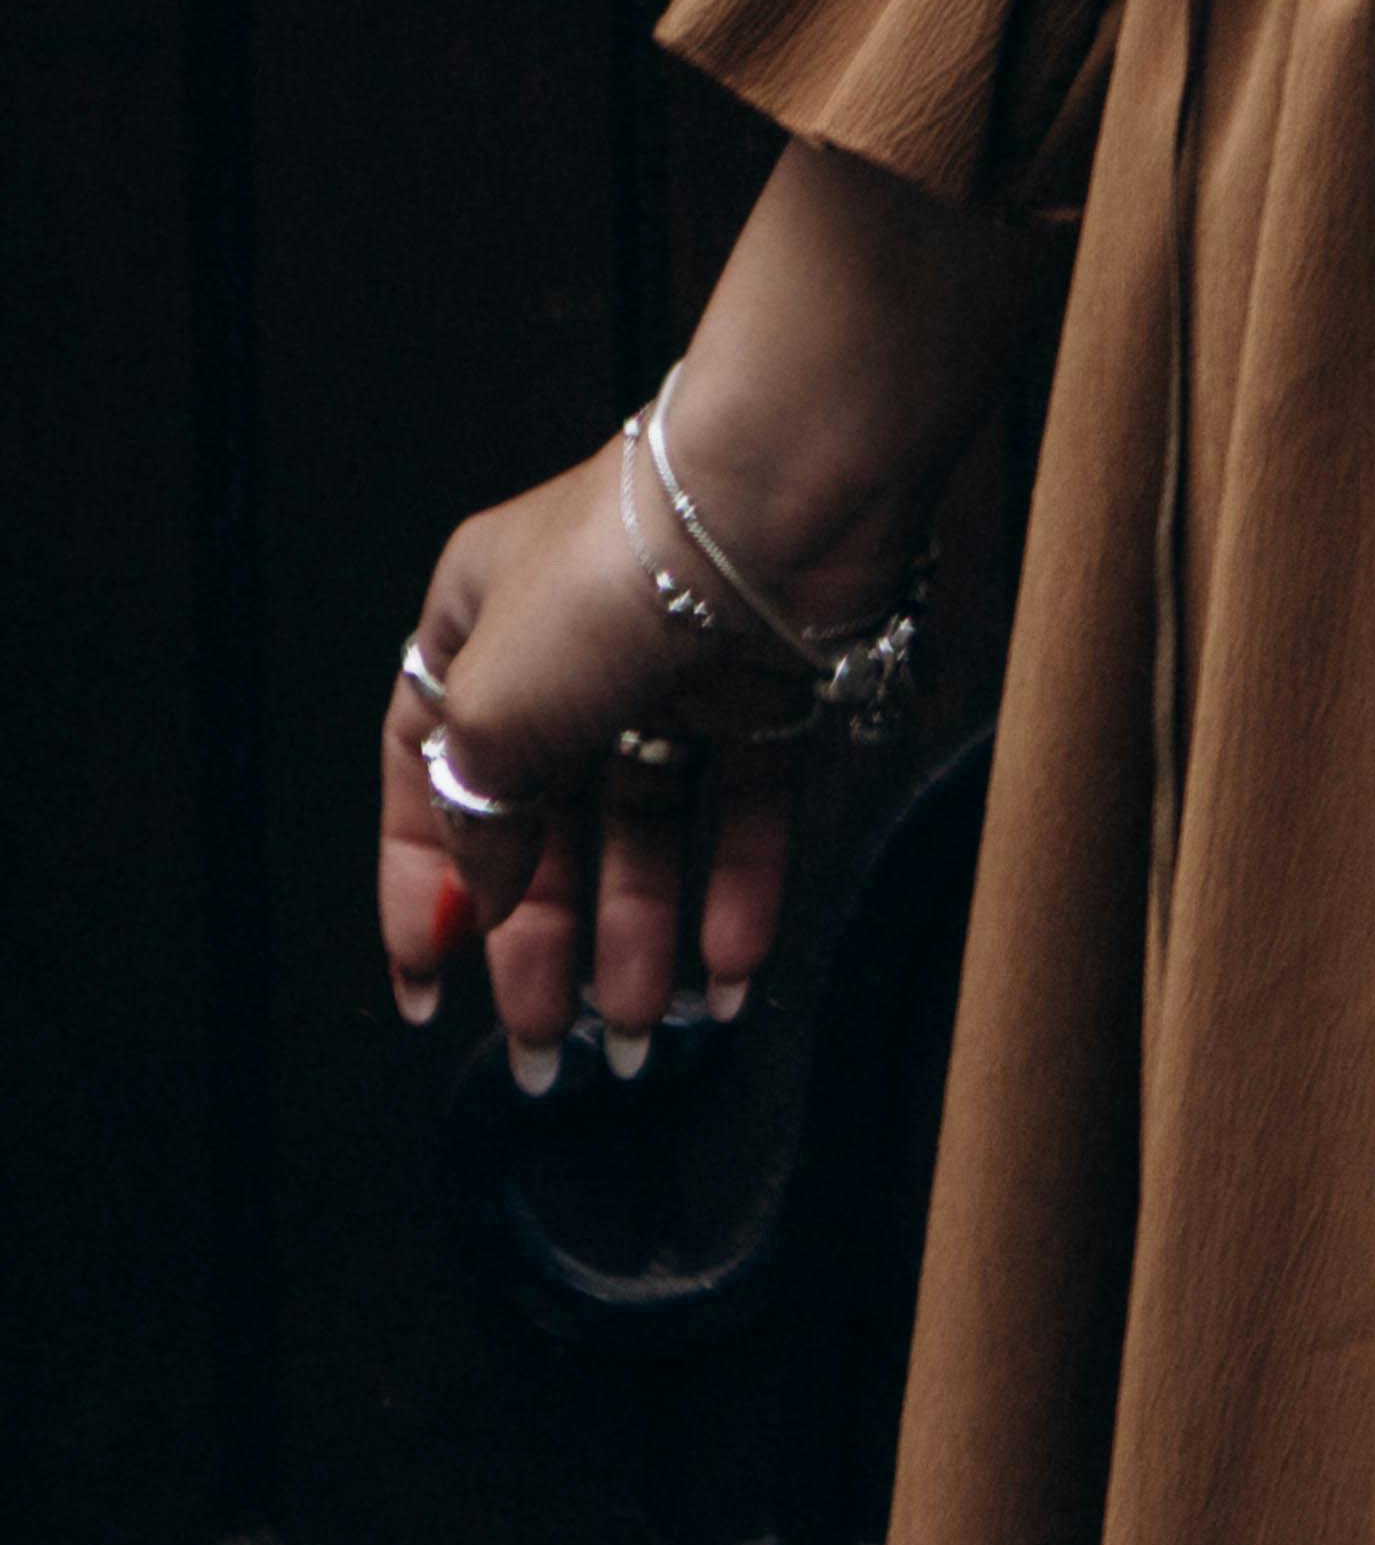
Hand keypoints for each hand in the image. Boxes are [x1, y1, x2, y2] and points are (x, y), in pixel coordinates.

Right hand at [379, 138, 1033, 1080]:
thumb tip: (487, 896)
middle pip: (547, 824)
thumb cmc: (613, 574)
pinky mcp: (768, 684)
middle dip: (548, 944)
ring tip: (647, 1035)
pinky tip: (727, 976)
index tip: (429, 993)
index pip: (427, 778)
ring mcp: (674, 667)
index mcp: (476, 626)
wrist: (782, 491)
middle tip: (555, 1054)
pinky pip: (742, 808)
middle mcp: (572, 649)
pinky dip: (736, 894)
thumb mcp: (492, 713)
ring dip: (644, 934)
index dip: (422, 891)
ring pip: (649, 826)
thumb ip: (475, 817)